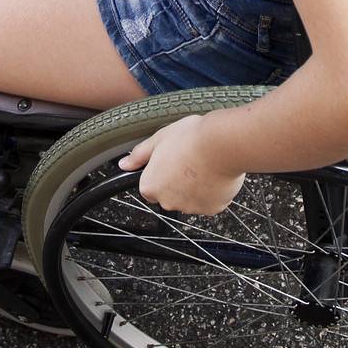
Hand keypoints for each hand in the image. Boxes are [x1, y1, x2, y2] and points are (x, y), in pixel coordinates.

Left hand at [117, 114, 246, 216]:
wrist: (222, 144)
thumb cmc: (191, 138)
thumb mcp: (159, 138)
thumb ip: (139, 154)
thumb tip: (124, 164)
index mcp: (151, 186)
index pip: (149, 187)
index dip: (160, 173)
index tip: (171, 161)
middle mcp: (167, 202)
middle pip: (169, 195)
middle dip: (177, 182)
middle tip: (188, 160)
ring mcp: (190, 207)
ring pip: (190, 198)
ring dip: (195, 186)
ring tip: (203, 164)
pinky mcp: (211, 209)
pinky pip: (209, 201)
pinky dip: (212, 191)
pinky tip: (215, 173)